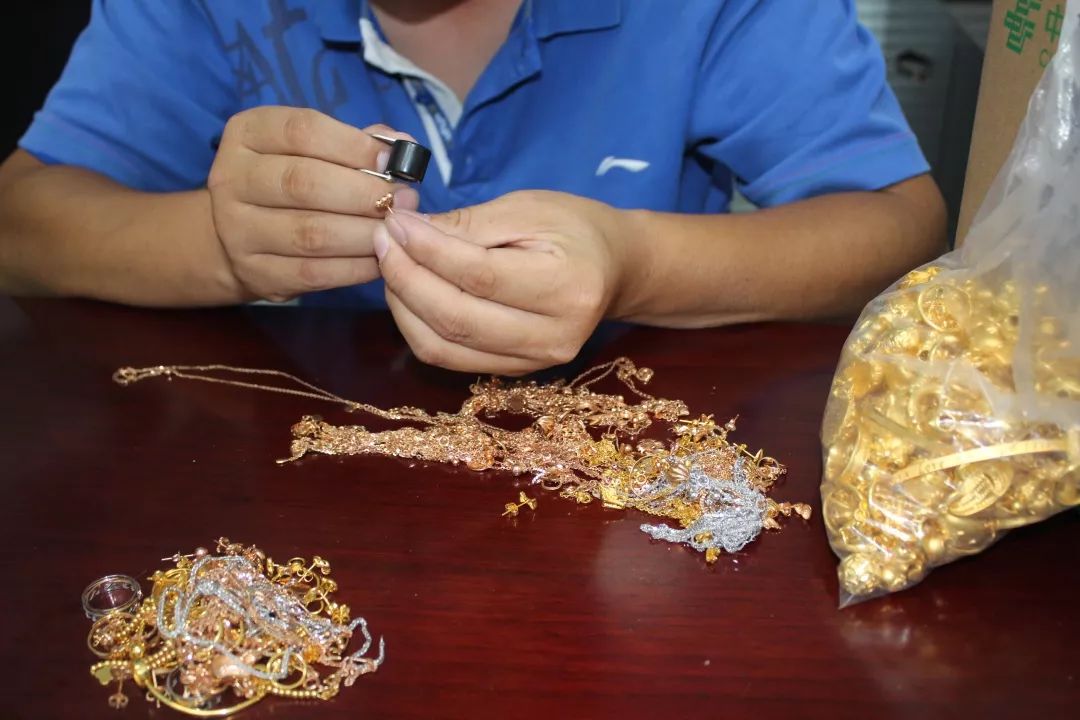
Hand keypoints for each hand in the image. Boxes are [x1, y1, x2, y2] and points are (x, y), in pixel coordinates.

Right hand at [207, 106, 418, 301]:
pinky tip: (381, 258)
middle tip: (405, 199)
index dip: (354, 145)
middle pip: (304, 182)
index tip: (393, 161)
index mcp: (248, 134)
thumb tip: (404, 148)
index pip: (301, 131)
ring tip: (397, 229)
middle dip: (365, 192)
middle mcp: (232, 179)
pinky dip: (355, 267)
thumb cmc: (293, 181)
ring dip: (365, 232)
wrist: (241, 237)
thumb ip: (358, 143)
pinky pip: (314, 273)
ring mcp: (238, 230)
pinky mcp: (256, 273)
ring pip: (311, 233)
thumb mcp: (314, 148)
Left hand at [373, 190, 630, 373]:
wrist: (615, 270)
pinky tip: (409, 291)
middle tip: (383, 239)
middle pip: (456, 318)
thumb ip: (468, 224)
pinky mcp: (513, 372)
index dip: (427, 250)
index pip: (480, 276)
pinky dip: (417, 325)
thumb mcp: (528, 209)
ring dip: (402, 305)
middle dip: (405, 277)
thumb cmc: (576, 229)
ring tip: (392, 262)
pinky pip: (448, 357)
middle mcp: (553, 337)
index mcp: (567, 287)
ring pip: (443, 346)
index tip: (395, 221)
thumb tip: (406, 230)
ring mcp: (533, 363)